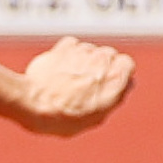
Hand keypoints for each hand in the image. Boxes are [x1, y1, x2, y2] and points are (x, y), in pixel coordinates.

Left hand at [16, 37, 134, 136]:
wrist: (34, 104)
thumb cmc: (65, 116)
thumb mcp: (98, 117)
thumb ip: (115, 96)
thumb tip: (125, 84)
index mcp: (115, 78)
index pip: (127, 64)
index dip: (117, 75)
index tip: (107, 84)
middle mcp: (102, 60)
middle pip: (108, 55)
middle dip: (100, 67)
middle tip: (85, 84)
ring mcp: (82, 51)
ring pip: (89, 50)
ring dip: (83, 61)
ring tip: (68, 79)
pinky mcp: (63, 47)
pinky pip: (72, 45)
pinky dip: (68, 53)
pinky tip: (60, 68)